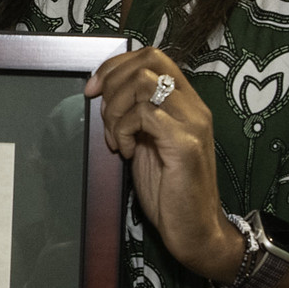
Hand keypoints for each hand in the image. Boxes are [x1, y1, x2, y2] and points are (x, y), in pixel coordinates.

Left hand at [85, 47, 240, 281]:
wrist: (195, 231)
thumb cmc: (170, 192)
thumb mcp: (147, 145)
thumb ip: (136, 117)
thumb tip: (106, 95)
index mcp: (185, 104)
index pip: (152, 56)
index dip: (116, 66)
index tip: (93, 89)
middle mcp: (194, 106)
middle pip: (150, 58)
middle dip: (113, 80)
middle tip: (103, 114)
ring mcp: (192, 123)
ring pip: (143, 82)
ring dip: (117, 108)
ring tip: (116, 138)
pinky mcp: (185, 144)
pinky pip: (144, 115)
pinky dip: (124, 131)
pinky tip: (126, 153)